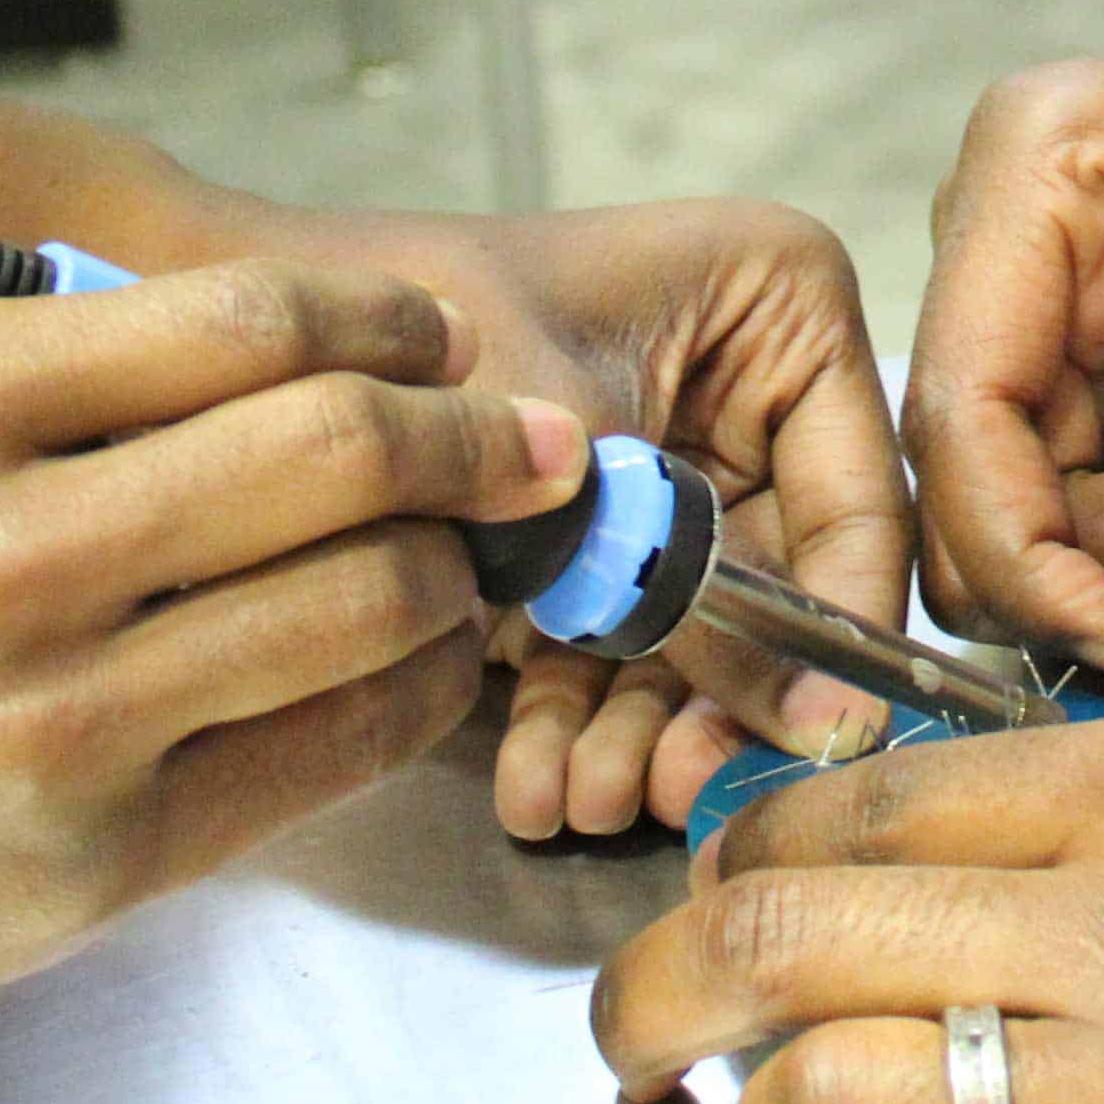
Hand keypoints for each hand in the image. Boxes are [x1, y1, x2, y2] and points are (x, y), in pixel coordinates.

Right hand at [0, 255, 586, 998]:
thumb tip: (349, 344)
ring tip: (458, 561)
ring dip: (455, 571)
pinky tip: (402, 663)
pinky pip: (323, 746)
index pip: (257, 323)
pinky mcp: (87, 857)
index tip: (437, 345)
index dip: (393, 327)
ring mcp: (45, 720)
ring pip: (363, 600)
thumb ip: (89, 363)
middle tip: (520, 447)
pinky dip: (405, 690)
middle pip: (339, 453)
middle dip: (471, 442)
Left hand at [195, 192, 906, 836]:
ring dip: (640, 730)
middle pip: (778, 584)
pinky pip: (611, 642)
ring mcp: (663, 465)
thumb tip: (828, 725)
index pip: (861, 500)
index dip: (840, 632)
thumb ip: (709, 595)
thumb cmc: (415, 332)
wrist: (242, 346)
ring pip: (693, 632)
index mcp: (782, 306)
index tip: (815, 738)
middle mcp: (743, 385)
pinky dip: (574, 717)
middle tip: (668, 790)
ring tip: (577, 796)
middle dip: (716, 701)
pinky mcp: (584, 534)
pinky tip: (535, 779)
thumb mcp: (576, 459)